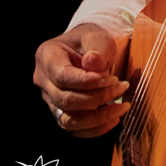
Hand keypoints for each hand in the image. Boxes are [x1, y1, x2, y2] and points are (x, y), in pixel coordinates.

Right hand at [34, 23, 129, 137]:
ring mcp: (50, 99)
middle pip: (65, 99)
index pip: (62, 76)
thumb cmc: (92, 41)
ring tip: (121, 107)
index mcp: (47, 56)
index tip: (111, 79)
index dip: (86, 82)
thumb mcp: (98, 36)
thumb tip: (93, 63)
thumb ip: (97, 48)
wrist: (91, 49)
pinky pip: (75, 129)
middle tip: (121, 88)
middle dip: (97, 98)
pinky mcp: (61, 113)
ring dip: (97, 118)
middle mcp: (44, 80)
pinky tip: (113, 119)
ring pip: (68, 120)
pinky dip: (95, 128)